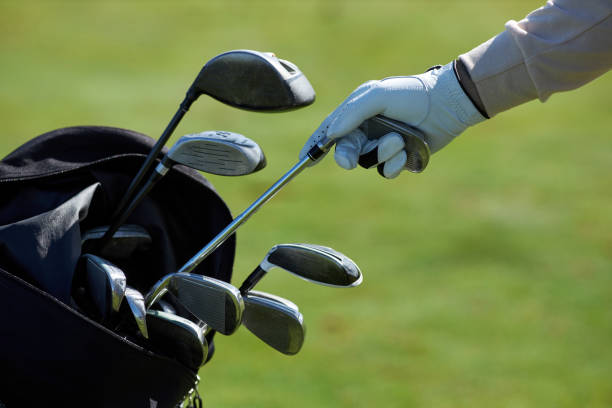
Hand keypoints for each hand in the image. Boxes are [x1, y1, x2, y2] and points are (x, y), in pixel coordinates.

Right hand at [300, 62, 485, 177]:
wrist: (446, 104)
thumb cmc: (411, 94)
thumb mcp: (377, 95)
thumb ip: (351, 113)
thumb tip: (331, 133)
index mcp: (357, 112)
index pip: (330, 130)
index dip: (315, 145)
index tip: (305, 159)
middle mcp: (367, 129)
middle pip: (345, 151)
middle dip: (346, 156)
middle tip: (347, 161)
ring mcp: (383, 145)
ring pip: (368, 162)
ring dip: (382, 153)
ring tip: (399, 139)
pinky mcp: (399, 158)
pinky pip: (387, 171)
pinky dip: (396, 162)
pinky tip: (407, 149)